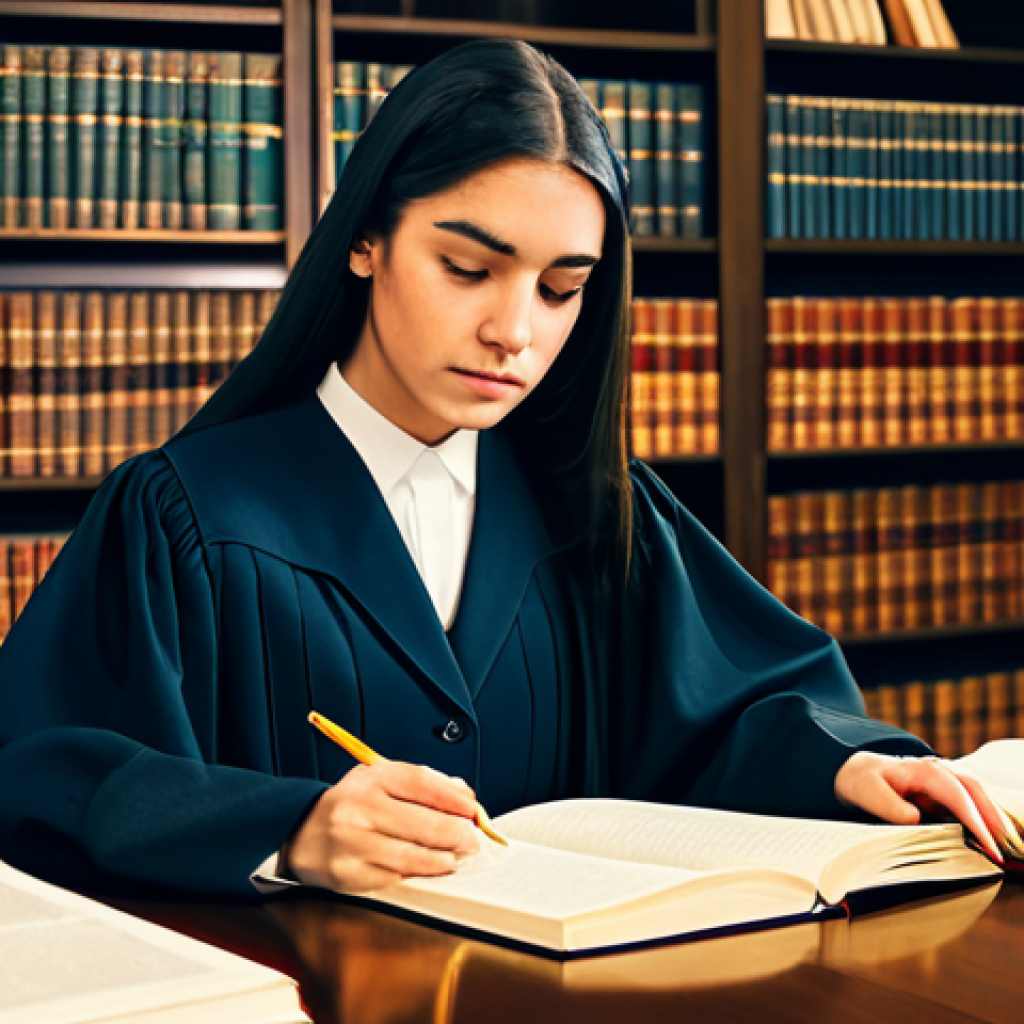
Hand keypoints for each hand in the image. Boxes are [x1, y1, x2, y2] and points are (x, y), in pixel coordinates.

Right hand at [282, 761, 480, 892]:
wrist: (301, 832)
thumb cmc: (350, 805)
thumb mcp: (380, 780)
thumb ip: (421, 783)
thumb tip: (462, 793)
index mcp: (370, 778)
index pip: (419, 782)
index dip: (451, 797)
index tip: (472, 808)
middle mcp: (359, 808)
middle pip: (420, 822)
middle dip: (455, 833)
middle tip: (472, 838)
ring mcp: (352, 842)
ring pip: (409, 856)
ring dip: (441, 859)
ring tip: (455, 858)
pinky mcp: (348, 873)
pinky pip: (393, 876)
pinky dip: (417, 874)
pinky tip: (429, 869)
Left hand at [834, 751, 1006, 863]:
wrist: (856, 771)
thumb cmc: (863, 780)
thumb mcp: (867, 792)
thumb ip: (889, 806)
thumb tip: (914, 817)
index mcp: (923, 771)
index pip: (957, 795)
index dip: (974, 820)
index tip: (987, 844)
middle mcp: (938, 771)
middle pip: (974, 791)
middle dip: (991, 819)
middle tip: (1001, 850)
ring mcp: (943, 780)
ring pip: (976, 795)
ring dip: (990, 818)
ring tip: (1000, 847)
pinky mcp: (943, 791)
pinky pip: (967, 802)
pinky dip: (980, 818)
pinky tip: (986, 838)